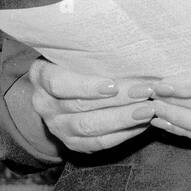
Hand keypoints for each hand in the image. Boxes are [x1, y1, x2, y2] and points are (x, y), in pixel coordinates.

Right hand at [27, 58, 156, 153]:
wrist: (57, 94)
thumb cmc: (73, 64)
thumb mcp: (73, 53)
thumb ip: (90, 52)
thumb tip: (127, 48)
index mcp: (41, 76)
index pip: (59, 84)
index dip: (87, 86)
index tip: (114, 85)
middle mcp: (45, 104)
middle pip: (81, 107)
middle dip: (118, 101)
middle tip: (145, 93)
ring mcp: (58, 127)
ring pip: (91, 128)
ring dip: (123, 119)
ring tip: (148, 110)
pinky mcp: (72, 143)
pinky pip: (99, 143)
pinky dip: (123, 134)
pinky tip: (142, 124)